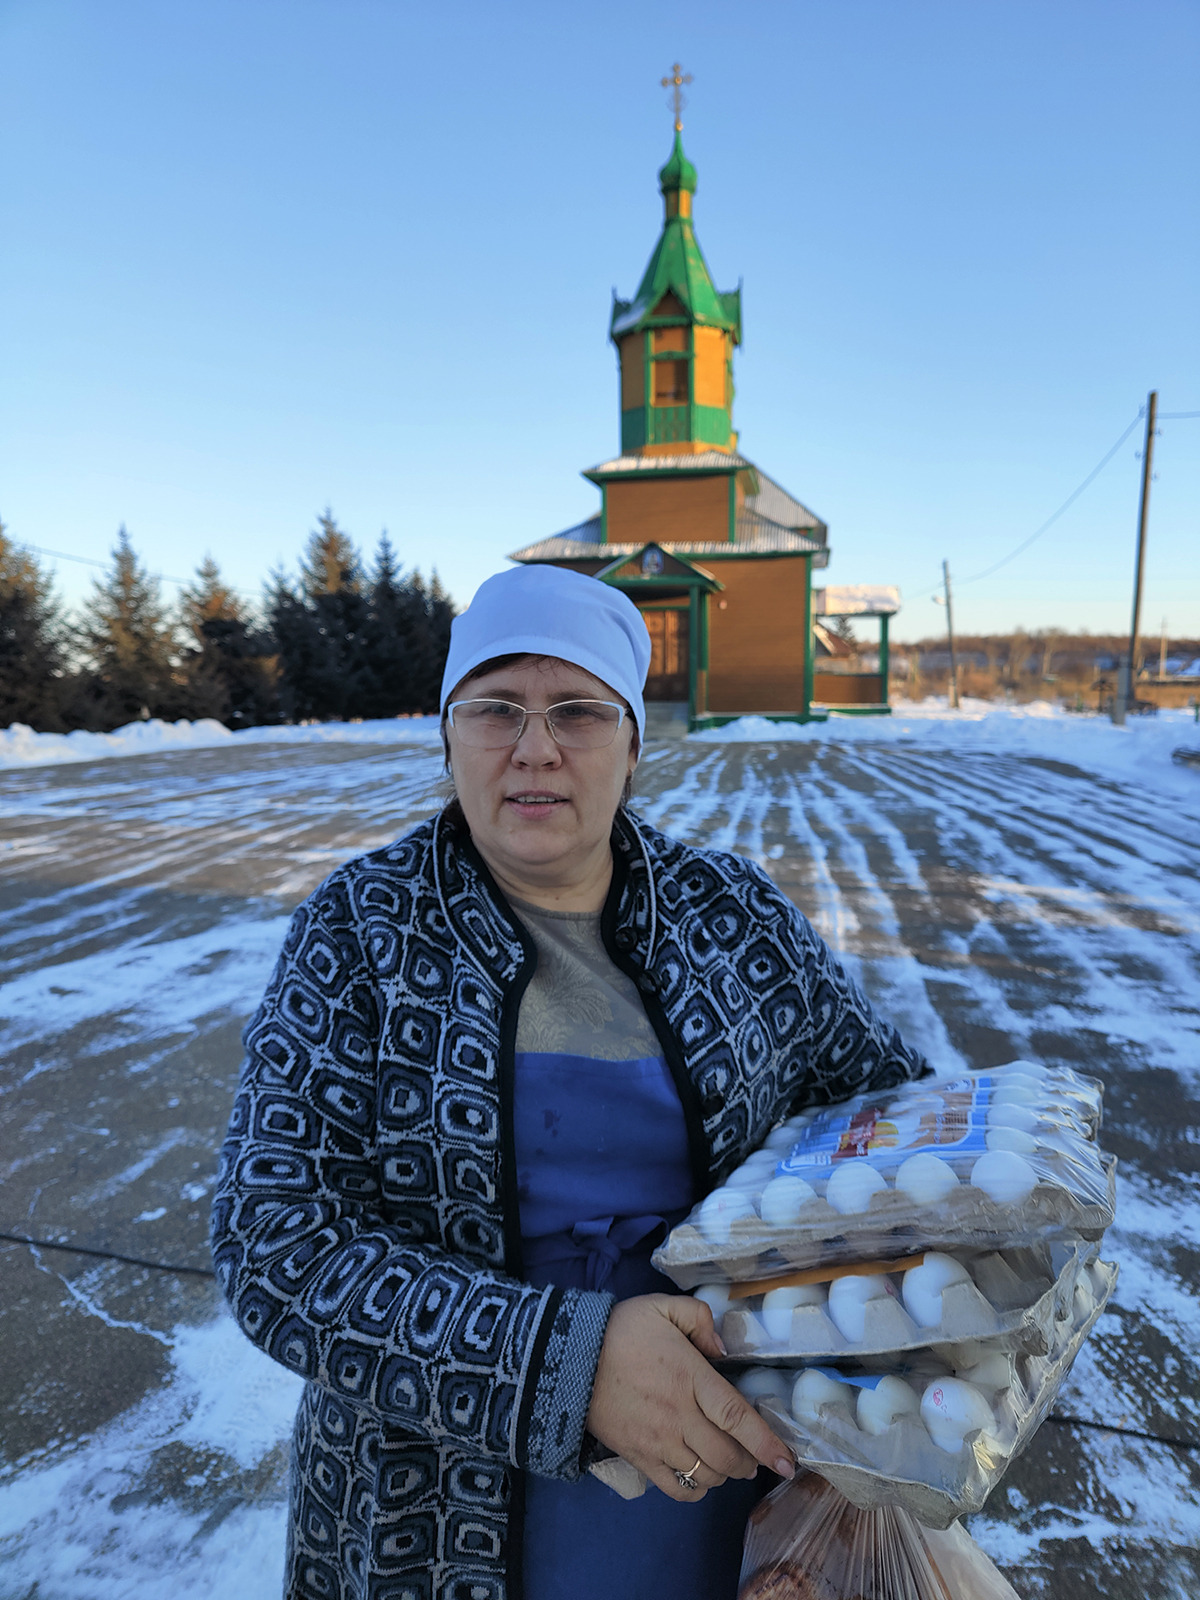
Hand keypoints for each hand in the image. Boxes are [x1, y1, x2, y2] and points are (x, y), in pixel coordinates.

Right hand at [585, 1294, 795, 1502]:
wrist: (570, 1358)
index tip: (788, 1461)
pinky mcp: (639, 1458)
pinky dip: (696, 1489)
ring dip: (725, 1474)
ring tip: (728, 1463)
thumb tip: (722, 1349)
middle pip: (727, 1455)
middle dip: (749, 1461)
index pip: (736, 1417)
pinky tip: (699, 1475)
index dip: (766, 1442)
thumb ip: (700, 1319)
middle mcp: (679, 1416)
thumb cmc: (621, 1330)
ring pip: (706, 1474)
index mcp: (690, 1378)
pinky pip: (676, 1489)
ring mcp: (658, 1442)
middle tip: (755, 1456)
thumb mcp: (662, 1306)